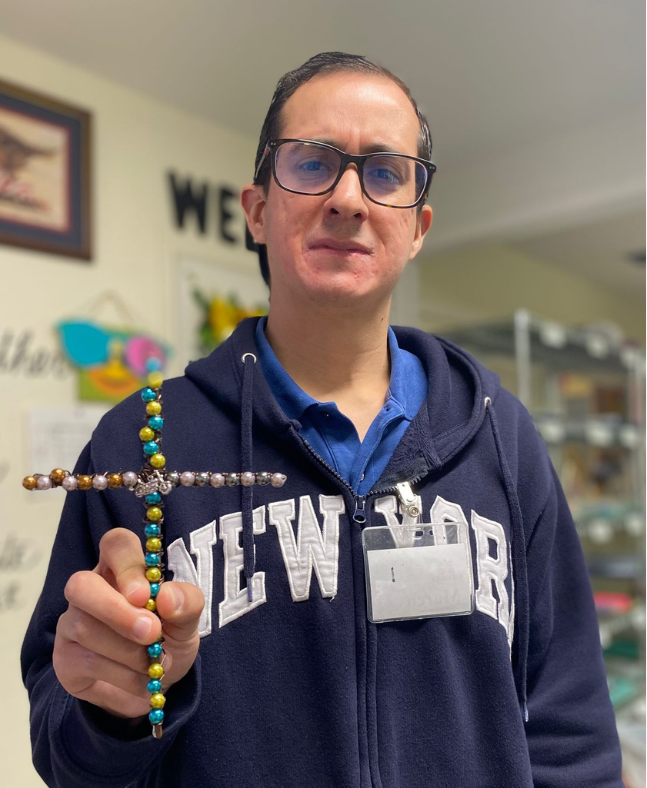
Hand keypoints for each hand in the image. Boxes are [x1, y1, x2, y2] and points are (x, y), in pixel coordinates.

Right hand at [53, 528, 203, 719]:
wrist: (155, 686)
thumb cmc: (169, 638)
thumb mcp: (188, 620)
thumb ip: (187, 603)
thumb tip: (168, 597)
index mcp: (123, 568)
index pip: (115, 544)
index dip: (127, 565)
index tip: (145, 594)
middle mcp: (91, 589)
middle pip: (81, 584)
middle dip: (116, 610)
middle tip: (151, 632)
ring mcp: (72, 622)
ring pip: (85, 627)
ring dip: (129, 651)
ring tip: (155, 663)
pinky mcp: (65, 657)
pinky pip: (86, 661)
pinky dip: (123, 674)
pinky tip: (140, 679)